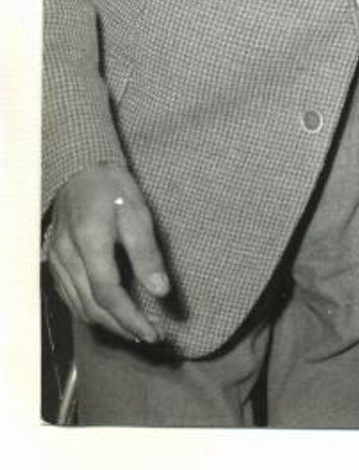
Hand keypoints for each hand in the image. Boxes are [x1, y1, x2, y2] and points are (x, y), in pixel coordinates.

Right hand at [47, 161, 171, 343]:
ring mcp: (56, 261)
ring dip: (105, 323)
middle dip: (121, 326)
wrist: (79, 167)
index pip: (108, 294)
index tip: (153, 332)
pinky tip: (106, 313)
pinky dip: (89, 310)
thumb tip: (161, 290)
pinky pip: (69, 296)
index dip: (130, 318)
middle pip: (92, 307)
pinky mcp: (53, 261)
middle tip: (148, 335)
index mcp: (90, 243)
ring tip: (132, 329)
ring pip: (78, 305)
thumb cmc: (112, 185)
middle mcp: (67, 257)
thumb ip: (147, 253)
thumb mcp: (137, 211)